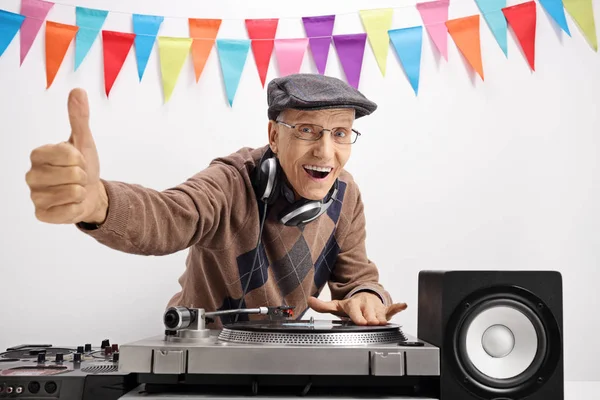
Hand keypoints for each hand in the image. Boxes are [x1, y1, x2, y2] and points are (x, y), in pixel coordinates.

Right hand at [26, 88, 107, 224]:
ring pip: (72, 193)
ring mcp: (35, 196)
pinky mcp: (42, 214)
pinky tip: (71, 204)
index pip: (68, 154)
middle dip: (83, 176)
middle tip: (78, 177)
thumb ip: (79, 118)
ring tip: (75, 190)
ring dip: (81, 192)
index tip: (79, 160)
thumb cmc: (84, 166)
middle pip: (72, 174)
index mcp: (38, 154)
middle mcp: (31, 174)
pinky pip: (67, 212)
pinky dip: (76, 208)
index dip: (81, 159)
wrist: (91, 194)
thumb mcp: (84, 141)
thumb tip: (78, 91)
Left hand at [307, 292, 407, 325]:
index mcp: (353, 305)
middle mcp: (365, 305)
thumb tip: (309, 300)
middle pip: (369, 316)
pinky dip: (398, 307)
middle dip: (370, 320)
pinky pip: (392, 308)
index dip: (358, 317)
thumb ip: (323, 306)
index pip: (356, 312)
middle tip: (370, 323)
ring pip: (380, 315)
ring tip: (380, 321)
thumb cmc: (351, 305)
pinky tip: (403, 305)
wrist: (364, 296)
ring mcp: (375, 307)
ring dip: (381, 319)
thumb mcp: (337, 306)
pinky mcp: (385, 309)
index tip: (361, 322)